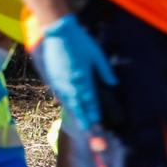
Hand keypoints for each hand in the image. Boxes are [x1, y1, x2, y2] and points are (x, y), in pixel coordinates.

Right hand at [34, 16, 115, 131]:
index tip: (99, 125)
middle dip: (85, 120)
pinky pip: (60, 94)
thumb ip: (105, 70)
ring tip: (81, 126)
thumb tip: (113, 84)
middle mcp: (71, 82)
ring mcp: (60, 81)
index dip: (94, 113)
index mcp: (84, 77)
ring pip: (68, 102)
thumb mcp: (97, 54)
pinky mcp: (53, 77)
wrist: (58, 32)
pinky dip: (66, 103)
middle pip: (79, 105)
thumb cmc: (80, 41)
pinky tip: (69, 108)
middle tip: (90, 134)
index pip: (91, 100)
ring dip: (75, 114)